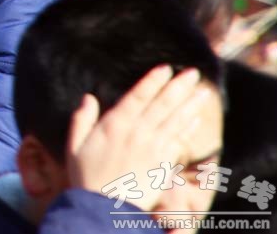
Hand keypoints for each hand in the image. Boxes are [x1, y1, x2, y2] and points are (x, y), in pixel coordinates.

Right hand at [65, 64, 212, 211]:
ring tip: (202, 90)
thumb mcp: (74, 146)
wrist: (103, 209)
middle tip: (192, 72)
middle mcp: (136, 134)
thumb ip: (82, 120)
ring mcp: (151, 149)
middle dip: (177, 87)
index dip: (152, 81)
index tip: (166, 68)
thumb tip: (88, 97)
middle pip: (161, 106)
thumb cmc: (85, 177)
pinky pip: (177, 142)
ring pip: (173, 121)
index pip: (137, 97)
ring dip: (189, 104)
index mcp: (113, 126)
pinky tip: (195, 118)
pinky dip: (187, 128)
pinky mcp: (161, 165)